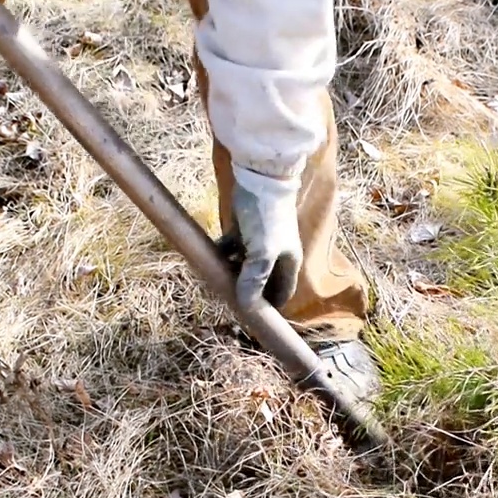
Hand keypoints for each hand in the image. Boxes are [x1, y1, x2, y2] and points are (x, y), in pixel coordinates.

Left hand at [223, 168, 302, 309]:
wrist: (260, 179)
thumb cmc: (267, 217)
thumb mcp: (263, 252)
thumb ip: (254, 279)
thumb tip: (245, 305)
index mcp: (288, 262)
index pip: (282, 292)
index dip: (270, 307)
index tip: (253, 318)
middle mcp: (276, 255)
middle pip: (261, 281)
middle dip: (246, 292)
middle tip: (228, 303)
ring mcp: (258, 243)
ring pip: (243, 266)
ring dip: (230, 275)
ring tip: (214, 285)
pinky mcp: (242, 231)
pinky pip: (231, 250)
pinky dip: (222, 257)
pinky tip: (208, 261)